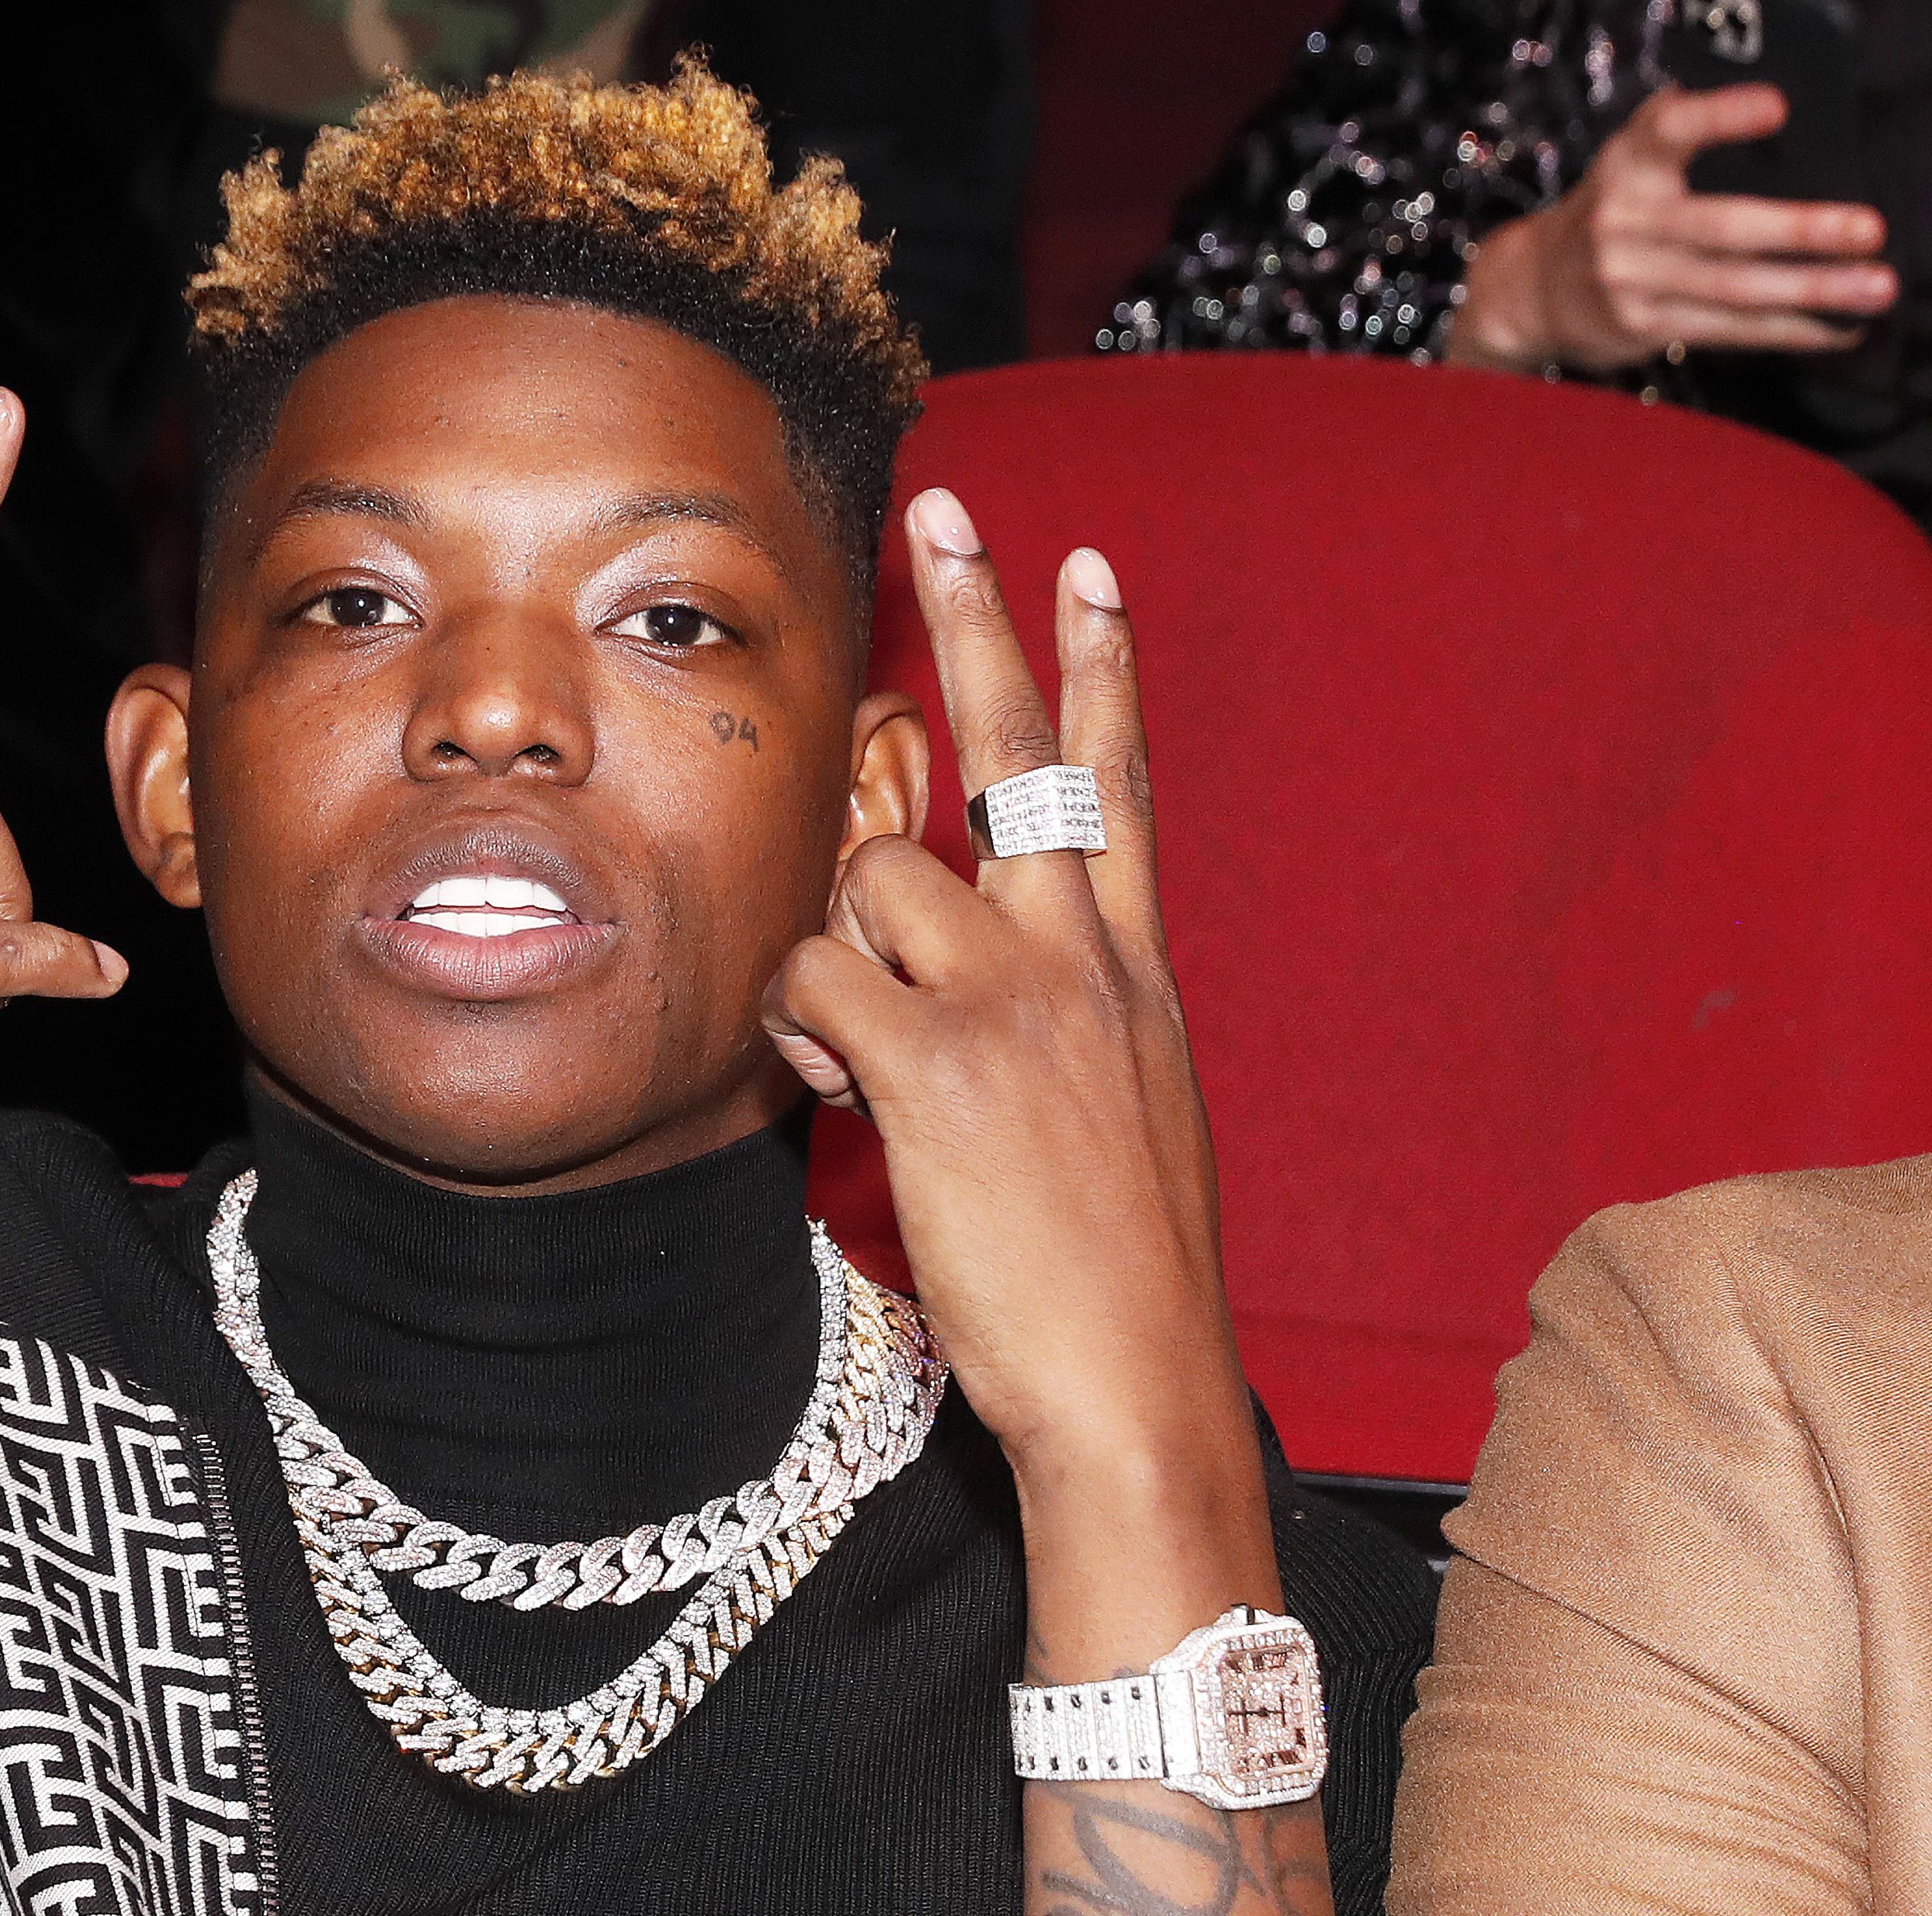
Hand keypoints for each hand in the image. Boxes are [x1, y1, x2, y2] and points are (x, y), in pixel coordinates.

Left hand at [761, 488, 1269, 1652]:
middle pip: (1020, 754)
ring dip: (830, 943)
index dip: (1100, 669)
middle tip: (950, 511)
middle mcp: (1082, 960)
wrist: (1138, 1387)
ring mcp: (1011, 1002)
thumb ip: (1070, 1027)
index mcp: (1135, 973)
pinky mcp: (933, 1063)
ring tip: (853, 1049)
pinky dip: (794, 1022)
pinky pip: (811, 978)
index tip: (1088, 565)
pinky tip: (827, 1084)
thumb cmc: (1122, 1280)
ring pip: (872, 878)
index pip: (1118, 785)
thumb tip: (994, 983)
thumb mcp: (1130, 1118)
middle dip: (982, 622)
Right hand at [1443, 83, 1894, 373]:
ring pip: (1734, 288)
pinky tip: (1839, 327)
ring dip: (1812, 290)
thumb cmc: (1616, 212)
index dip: (1721, 116)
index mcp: (1628, 162)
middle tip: (1869, 228)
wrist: (1534, 289)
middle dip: (1801, 230)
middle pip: (1721, 227)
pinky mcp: (1642, 327)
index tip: (1778, 108)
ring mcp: (1630, 280)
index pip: (1670, 128)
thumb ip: (1690, 133)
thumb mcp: (1634, 160)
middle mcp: (1623, 220)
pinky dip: (1790, 331)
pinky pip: (1729, 331)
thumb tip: (1790, 121)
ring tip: (1876, 287)